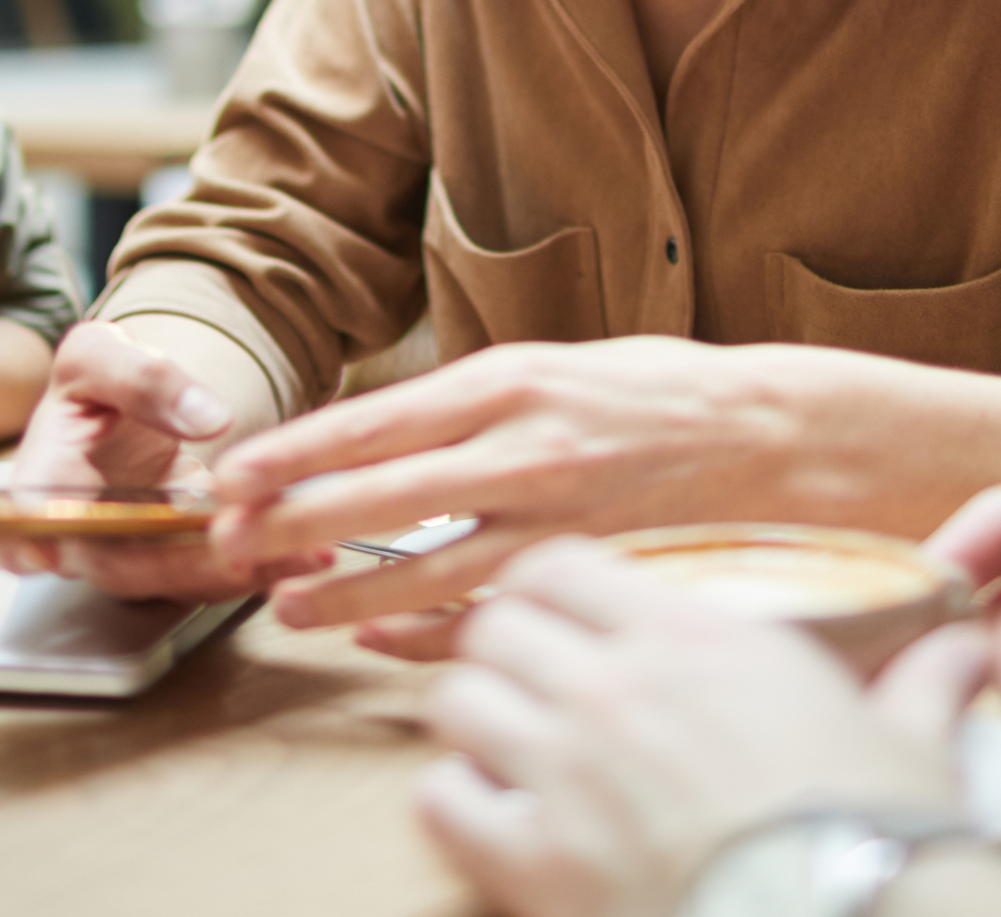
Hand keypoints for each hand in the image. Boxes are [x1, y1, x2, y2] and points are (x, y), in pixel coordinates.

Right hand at [0, 321, 331, 601]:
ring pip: (170, 580)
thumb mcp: (103, 353)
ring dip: (238, 573)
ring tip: (305, 555)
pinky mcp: (167, 559)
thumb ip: (143, 377)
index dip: (45, 540)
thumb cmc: (100, 378)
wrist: (128, 399)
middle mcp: (76, 529)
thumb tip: (206, 418)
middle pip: (118, 565)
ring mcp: (123, 552)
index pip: (30, 519)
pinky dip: (256, 566)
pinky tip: (306, 552)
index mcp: (43, 474)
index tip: (66, 548)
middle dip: (186, 564)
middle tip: (251, 554)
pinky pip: (205, 575)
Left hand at [209, 338, 784, 645]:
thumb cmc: (659, 394)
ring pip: (423, 569)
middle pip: (380, 496)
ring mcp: (555, 521)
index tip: (233, 472)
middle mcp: (525, 450)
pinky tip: (376, 636)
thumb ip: (471, 400)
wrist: (772, 439)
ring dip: (345, 590)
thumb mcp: (556, 364)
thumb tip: (379, 434)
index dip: (294, 452)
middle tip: (228, 543)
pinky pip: (485, 614)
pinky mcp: (581, 577)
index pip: (375, 421)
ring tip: (287, 604)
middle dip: (294, 521)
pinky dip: (424, 632)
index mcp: (511, 382)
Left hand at [417, 539, 981, 916]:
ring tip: (508, 750)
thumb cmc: (885, 836)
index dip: (547, 591)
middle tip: (527, 689)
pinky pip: (442, 800)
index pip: (564, 568)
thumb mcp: (916, 742)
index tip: (556, 619)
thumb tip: (966, 649)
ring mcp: (568, 771)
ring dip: (476, 723)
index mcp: (697, 638)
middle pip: (496, 626)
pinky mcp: (536, 862)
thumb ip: (926, 680)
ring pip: (457, 700)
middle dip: (502, 654)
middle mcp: (616, 687)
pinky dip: (456, 804)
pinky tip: (495, 819)